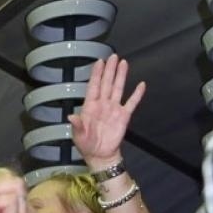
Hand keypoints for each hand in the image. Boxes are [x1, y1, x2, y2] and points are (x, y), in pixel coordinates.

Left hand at [69, 55, 144, 169]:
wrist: (100, 155)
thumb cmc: (86, 145)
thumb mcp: (78, 136)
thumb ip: (77, 125)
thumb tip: (70, 116)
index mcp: (90, 107)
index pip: (93, 86)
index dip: (96, 74)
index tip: (99, 61)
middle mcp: (102, 104)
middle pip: (107, 83)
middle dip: (109, 70)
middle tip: (113, 56)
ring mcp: (114, 108)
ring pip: (118, 88)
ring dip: (121, 76)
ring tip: (124, 63)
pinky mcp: (124, 116)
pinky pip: (132, 103)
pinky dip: (137, 94)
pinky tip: (141, 84)